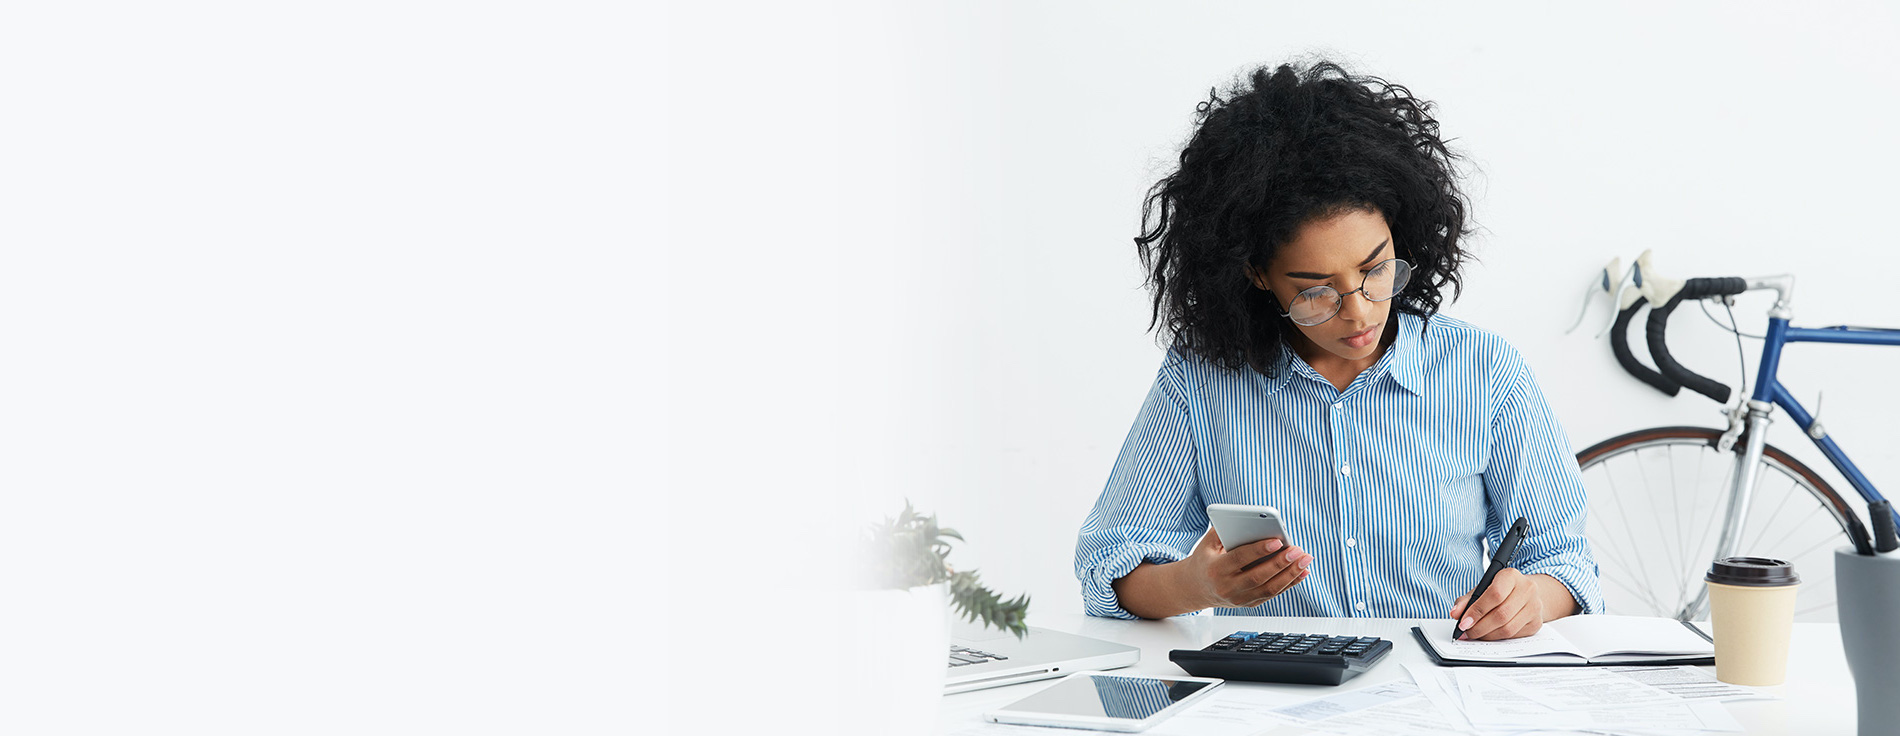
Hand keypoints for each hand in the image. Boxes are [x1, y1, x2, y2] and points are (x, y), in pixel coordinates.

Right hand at [1177, 528, 1313, 608]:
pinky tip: (1302, 571)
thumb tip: (1252, 520)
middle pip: (1258, 576)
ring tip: (1305, 560)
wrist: (1196, 587)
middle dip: (1280, 563)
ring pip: (1269, 589)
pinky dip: (1289, 583)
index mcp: (1216, 570)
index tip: (1278, 541)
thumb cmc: (1206, 559)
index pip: (1240, 559)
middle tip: (1297, 550)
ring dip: (1290, 574)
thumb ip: (1225, 530)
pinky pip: (1273, 594)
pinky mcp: (1249, 603)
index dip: (1259, 550)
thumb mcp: (1208, 543)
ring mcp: (1239, 599)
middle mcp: (1227, 587)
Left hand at [1448, 567, 1543, 640]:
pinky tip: (1489, 635)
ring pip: (1508, 628)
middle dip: (1480, 627)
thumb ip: (1466, 600)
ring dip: (1488, 635)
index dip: (1477, 611)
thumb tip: (1455, 614)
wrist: (1526, 593)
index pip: (1495, 594)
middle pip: (1501, 615)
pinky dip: (1498, 638)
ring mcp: (1535, 607)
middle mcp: (1527, 589)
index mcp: (1511, 576)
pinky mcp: (1536, 623)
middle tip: (1467, 632)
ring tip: (1475, 634)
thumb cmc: (1500, 590)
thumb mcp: (1482, 589)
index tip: (1463, 623)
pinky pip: (1514, 636)